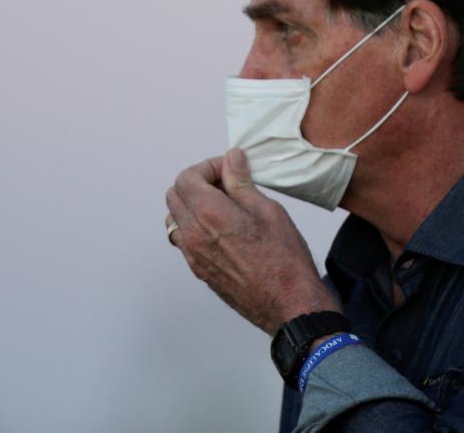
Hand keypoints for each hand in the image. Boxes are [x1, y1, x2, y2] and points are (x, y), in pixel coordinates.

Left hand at [165, 148, 339, 334]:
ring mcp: (193, 255)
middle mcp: (193, 235)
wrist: (288, 305)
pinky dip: (195, 225)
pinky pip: (184, 239)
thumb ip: (241, 182)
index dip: (207, 167)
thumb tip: (231, 159)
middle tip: (226, 183)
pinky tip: (222, 228)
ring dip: (192, 204)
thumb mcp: (268, 210)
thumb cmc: (284, 259)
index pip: (186, 177)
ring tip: (223, 205)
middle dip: (197, 182)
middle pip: (174, 195)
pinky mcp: (199, 270)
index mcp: (209, 215)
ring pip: (175, 218)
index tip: (229, 169)